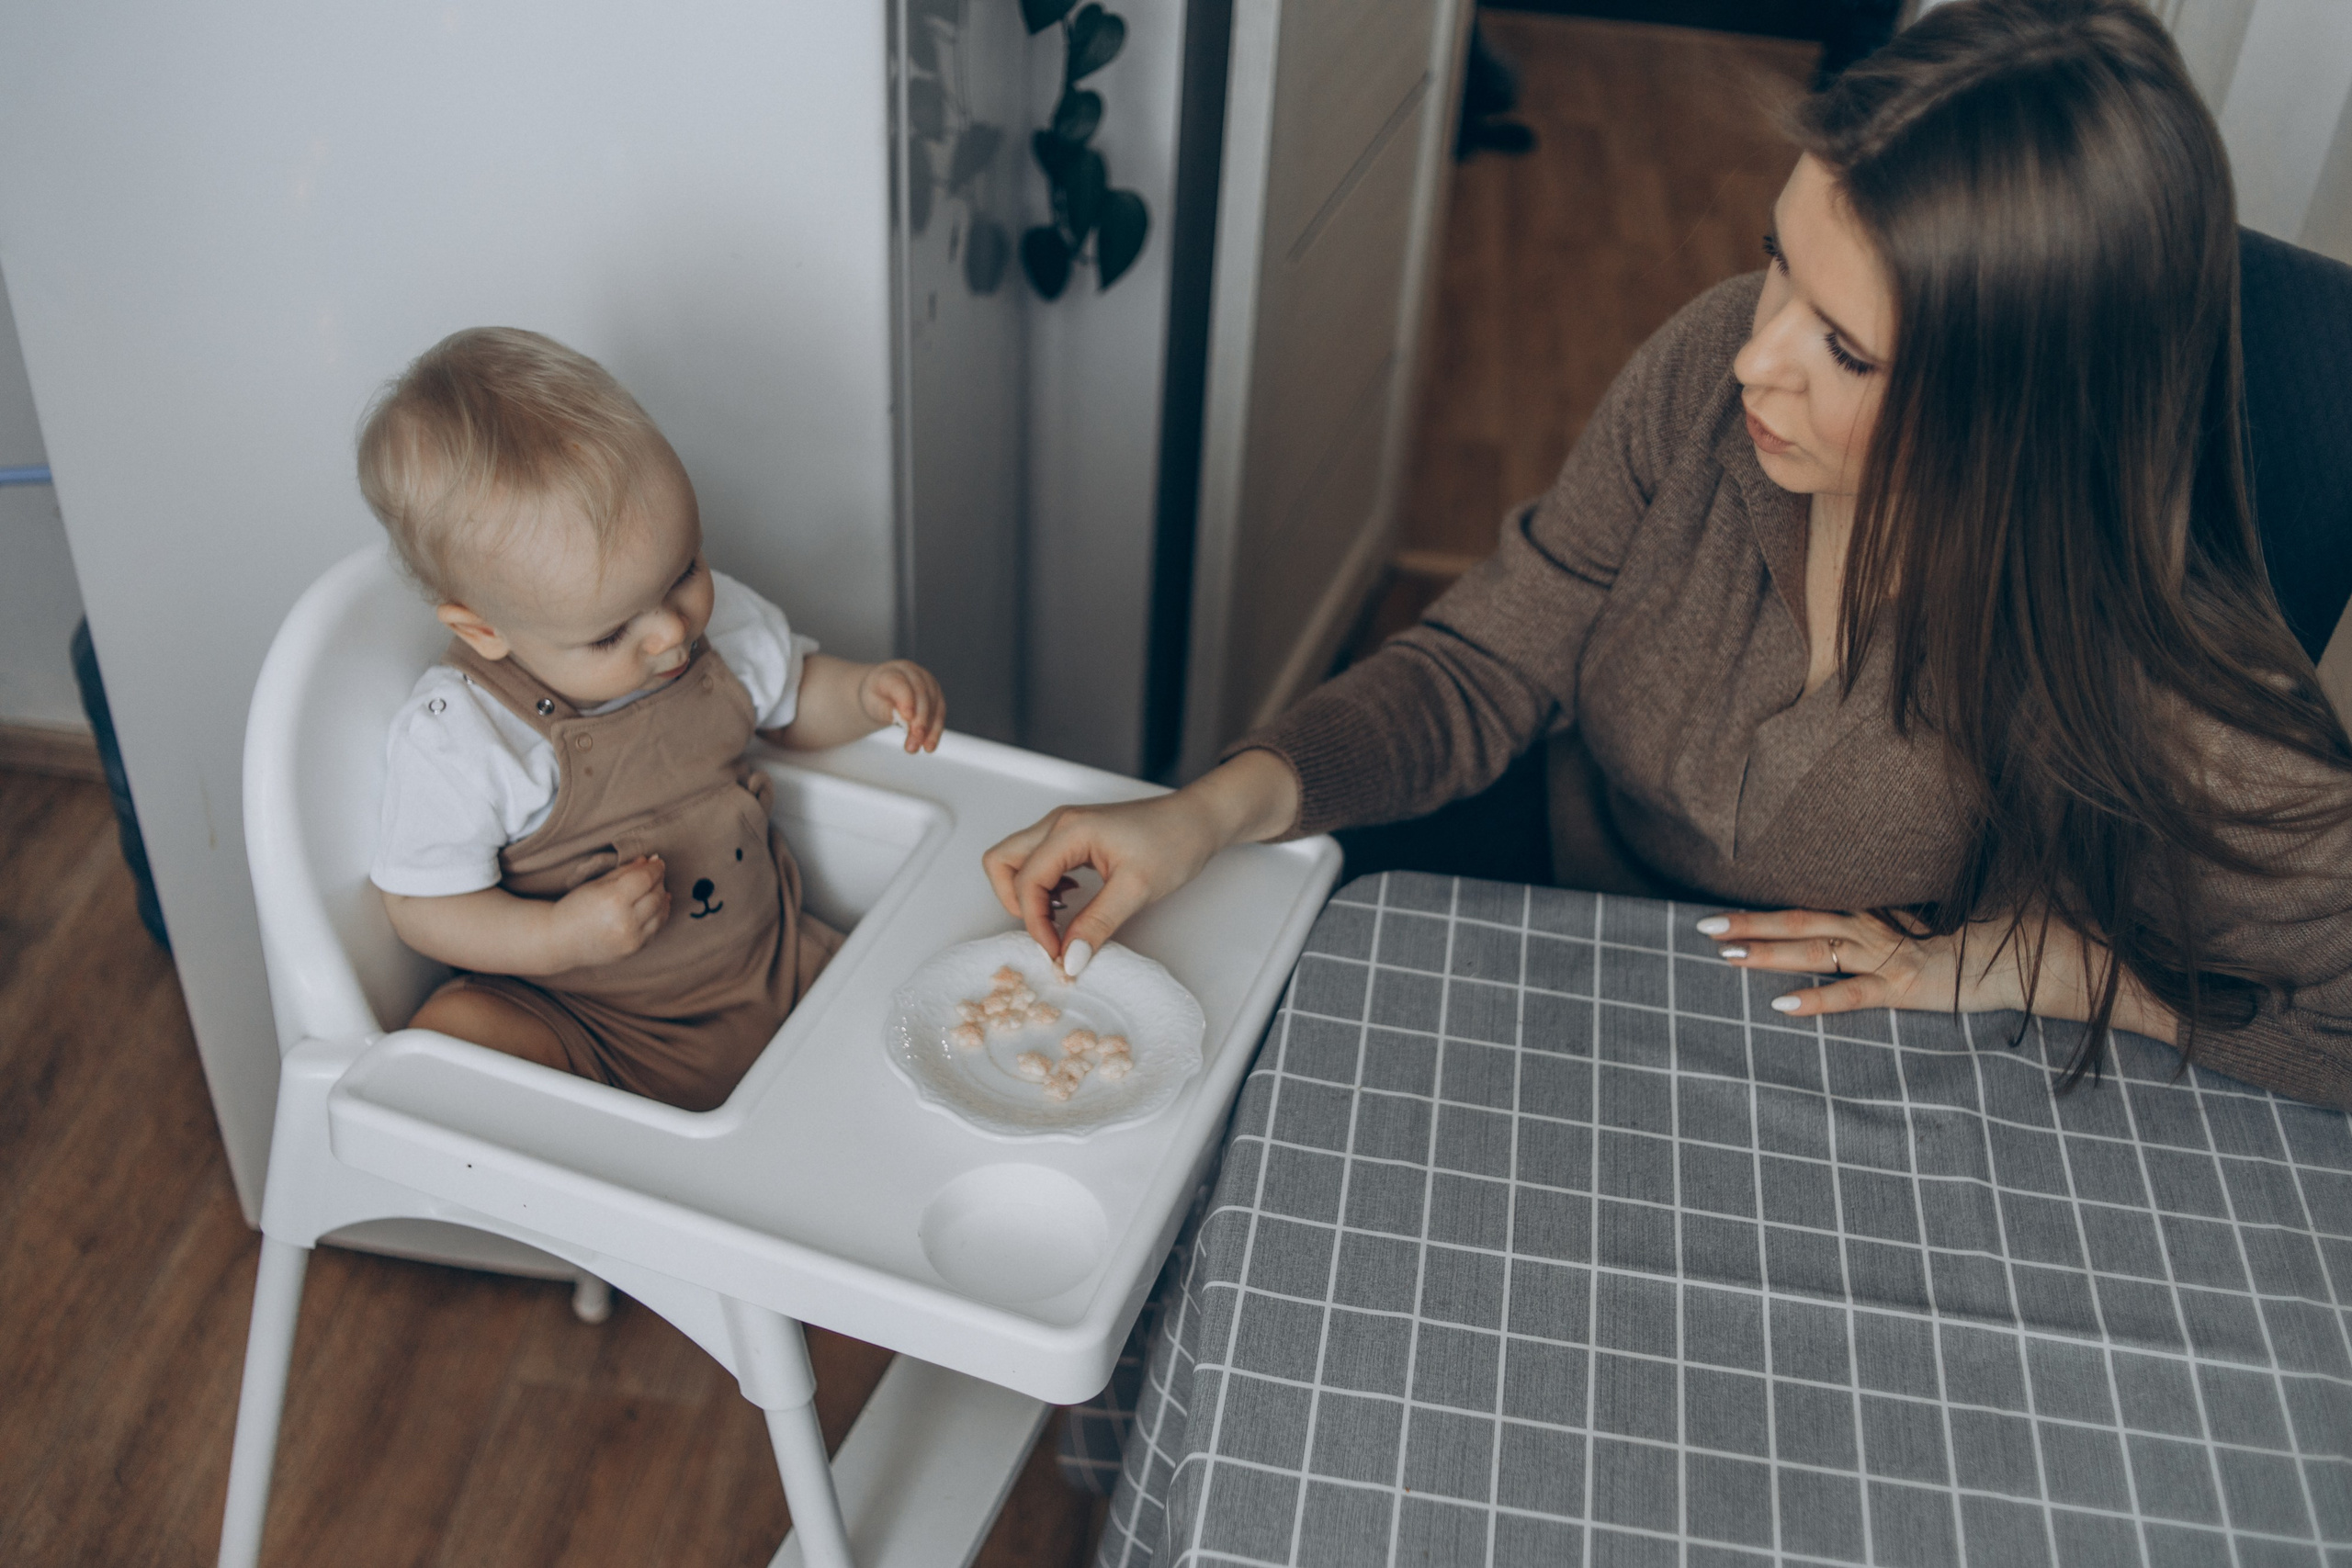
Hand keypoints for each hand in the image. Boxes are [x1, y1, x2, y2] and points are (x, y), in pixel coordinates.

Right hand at [553, 855, 670, 967]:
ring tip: (655, 889)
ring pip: (661, 913)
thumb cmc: (574, 907)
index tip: (658, 862)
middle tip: (656, 874)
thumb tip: (650, 860)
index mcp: (613, 900)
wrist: (560, 940)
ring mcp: (631, 939)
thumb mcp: (597, 884)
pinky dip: (659, 915)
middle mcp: (625, 921)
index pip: (646, 879)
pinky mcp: (634, 950)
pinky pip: (656, 929)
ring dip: (662, 898)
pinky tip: (655, 906)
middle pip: (656, 895)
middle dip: (659, 882)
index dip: (655, 868)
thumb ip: (625, 871)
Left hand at [859, 660, 944, 753]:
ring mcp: (928, 683)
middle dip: (920, 720)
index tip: (907, 719)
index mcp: (892, 672)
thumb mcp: (872, 703)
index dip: (906, 701)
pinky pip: (939, 714)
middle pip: (921, 695)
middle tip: (914, 742)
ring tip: (922, 748)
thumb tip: (897, 717)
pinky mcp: (937, 696)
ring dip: (929, 729)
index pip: (901, 685)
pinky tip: (929, 746)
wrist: (883, 692)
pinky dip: (935, 731)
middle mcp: (913, 674)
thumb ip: (883, 708)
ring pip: (934, 705)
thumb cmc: (876, 697)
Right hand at [984, 796, 1226, 973]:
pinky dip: (1041, 886)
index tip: (1056, 953)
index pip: (1026, 882)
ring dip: (1026, 894)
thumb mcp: (1137, 889)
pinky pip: (1036, 861)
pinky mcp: (1074, 837)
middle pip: (1001, 862)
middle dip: (1014, 904)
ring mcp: (1063, 828)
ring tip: (1059, 917)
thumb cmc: (1175, 841)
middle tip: (1046, 932)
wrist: (1200, 820)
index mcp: (1069, 830)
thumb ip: (1097, 925)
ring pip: (1015, 861)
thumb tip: (1068, 960)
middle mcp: (1058, 824)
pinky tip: (1069, 900)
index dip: (1034, 924)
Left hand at [1698, 907, 2027, 1018]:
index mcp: (1875, 910)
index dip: (1765, 910)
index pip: (1809, 906)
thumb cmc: (1977, 936)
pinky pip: (1852, 994)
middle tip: (1704, 928)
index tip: (1724, 912)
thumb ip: (1892, 920)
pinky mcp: (1903, 986)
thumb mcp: (1926, 924)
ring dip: (1767, 954)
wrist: (2025, 954)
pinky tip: (1780, 1006)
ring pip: (1815, 951)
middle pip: (1799, 921)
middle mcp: (1873, 928)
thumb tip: (1858, 926)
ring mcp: (1886, 957)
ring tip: (1725, 957)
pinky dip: (1815, 999)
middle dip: (1749, 925)